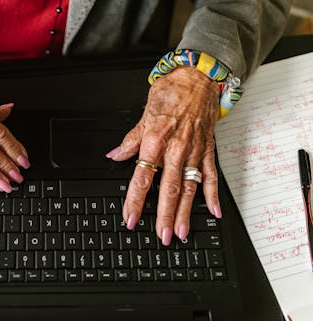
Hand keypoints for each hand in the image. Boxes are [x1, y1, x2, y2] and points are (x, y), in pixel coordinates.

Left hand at [106, 67, 221, 244]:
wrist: (198, 77)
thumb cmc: (171, 93)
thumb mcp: (144, 115)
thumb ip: (130, 140)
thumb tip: (115, 155)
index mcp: (155, 141)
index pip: (142, 178)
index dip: (135, 201)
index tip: (131, 218)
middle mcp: (176, 149)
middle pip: (169, 189)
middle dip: (165, 216)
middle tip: (163, 236)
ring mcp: (195, 151)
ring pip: (189, 188)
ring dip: (186, 212)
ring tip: (183, 232)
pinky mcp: (209, 150)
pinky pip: (212, 176)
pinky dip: (213, 195)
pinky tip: (213, 212)